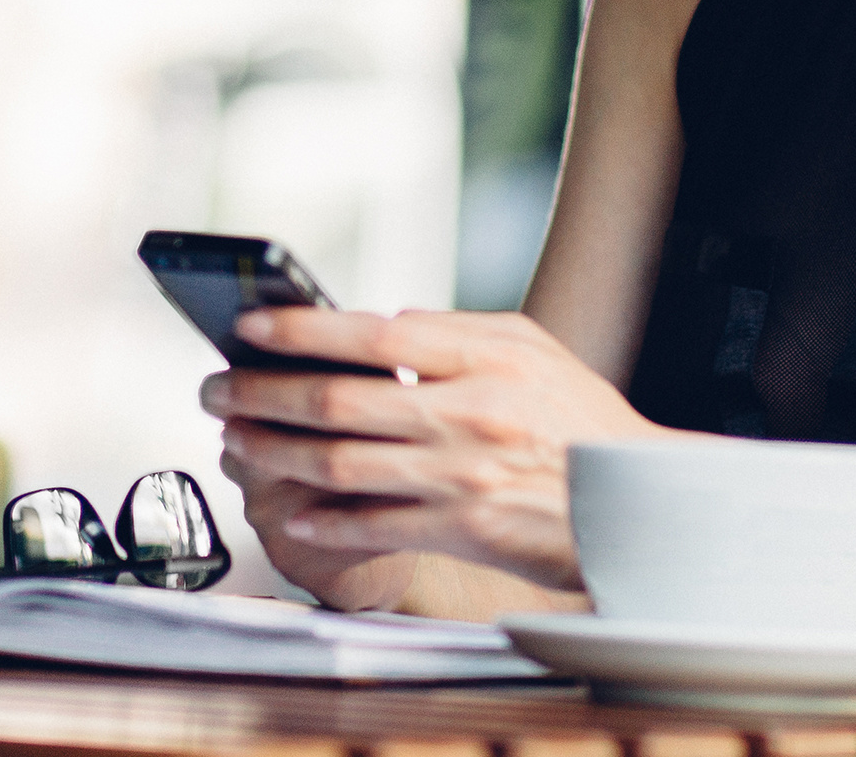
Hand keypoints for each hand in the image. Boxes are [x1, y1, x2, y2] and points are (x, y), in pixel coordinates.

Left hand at [203, 306, 671, 599]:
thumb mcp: (533, 349)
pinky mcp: (461, 531)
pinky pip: (372, 526)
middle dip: (263, 393)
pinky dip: (323, 520)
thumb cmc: (580, 419)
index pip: (372, 334)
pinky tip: (289, 511)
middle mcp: (467, 414)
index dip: (302, 329)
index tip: (251, 325)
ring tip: (234, 439)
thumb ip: (458, 331)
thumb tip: (383, 323)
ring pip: (340, 464)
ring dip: (274, 452)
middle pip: (339, 401)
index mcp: (483, 357)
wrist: (639, 503)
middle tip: (216, 387)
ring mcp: (460, 477)